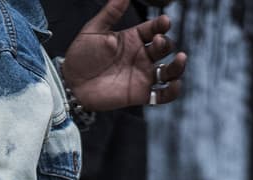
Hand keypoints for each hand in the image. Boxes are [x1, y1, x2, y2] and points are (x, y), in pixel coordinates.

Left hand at [62, 0, 186, 111]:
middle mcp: (141, 56)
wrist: (71, 84)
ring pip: (169, 70)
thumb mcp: (94, 29)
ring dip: (178, 65)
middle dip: (166, 43)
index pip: (155, 28)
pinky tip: (175, 84)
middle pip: (164, 47)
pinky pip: (162, 95)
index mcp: (133, 38)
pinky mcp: (139, 94)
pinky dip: (172, 91)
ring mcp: (142, 75)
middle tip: (157, 42)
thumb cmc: (81, 55)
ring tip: (181, 58)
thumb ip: (111, 12)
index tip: (163, 23)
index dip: (162, 25)